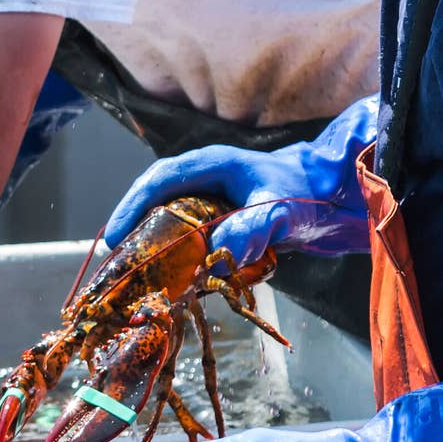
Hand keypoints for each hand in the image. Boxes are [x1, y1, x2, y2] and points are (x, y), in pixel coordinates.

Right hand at [104, 94, 378, 267]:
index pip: (159, 181)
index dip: (132, 207)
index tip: (113, 236)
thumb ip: (251, 231)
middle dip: (132, 230)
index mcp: (210, 164)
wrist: (328, 196)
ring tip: (134, 274)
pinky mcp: (214, 218)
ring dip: (150, 245)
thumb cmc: (303, 193)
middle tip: (116, 262)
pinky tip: (169, 277)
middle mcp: (202, 178)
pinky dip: (173, 255)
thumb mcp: (278, 211)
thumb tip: (216, 259)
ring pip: (165, 219)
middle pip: (153, 200)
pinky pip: (183, 234)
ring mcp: (207, 198)